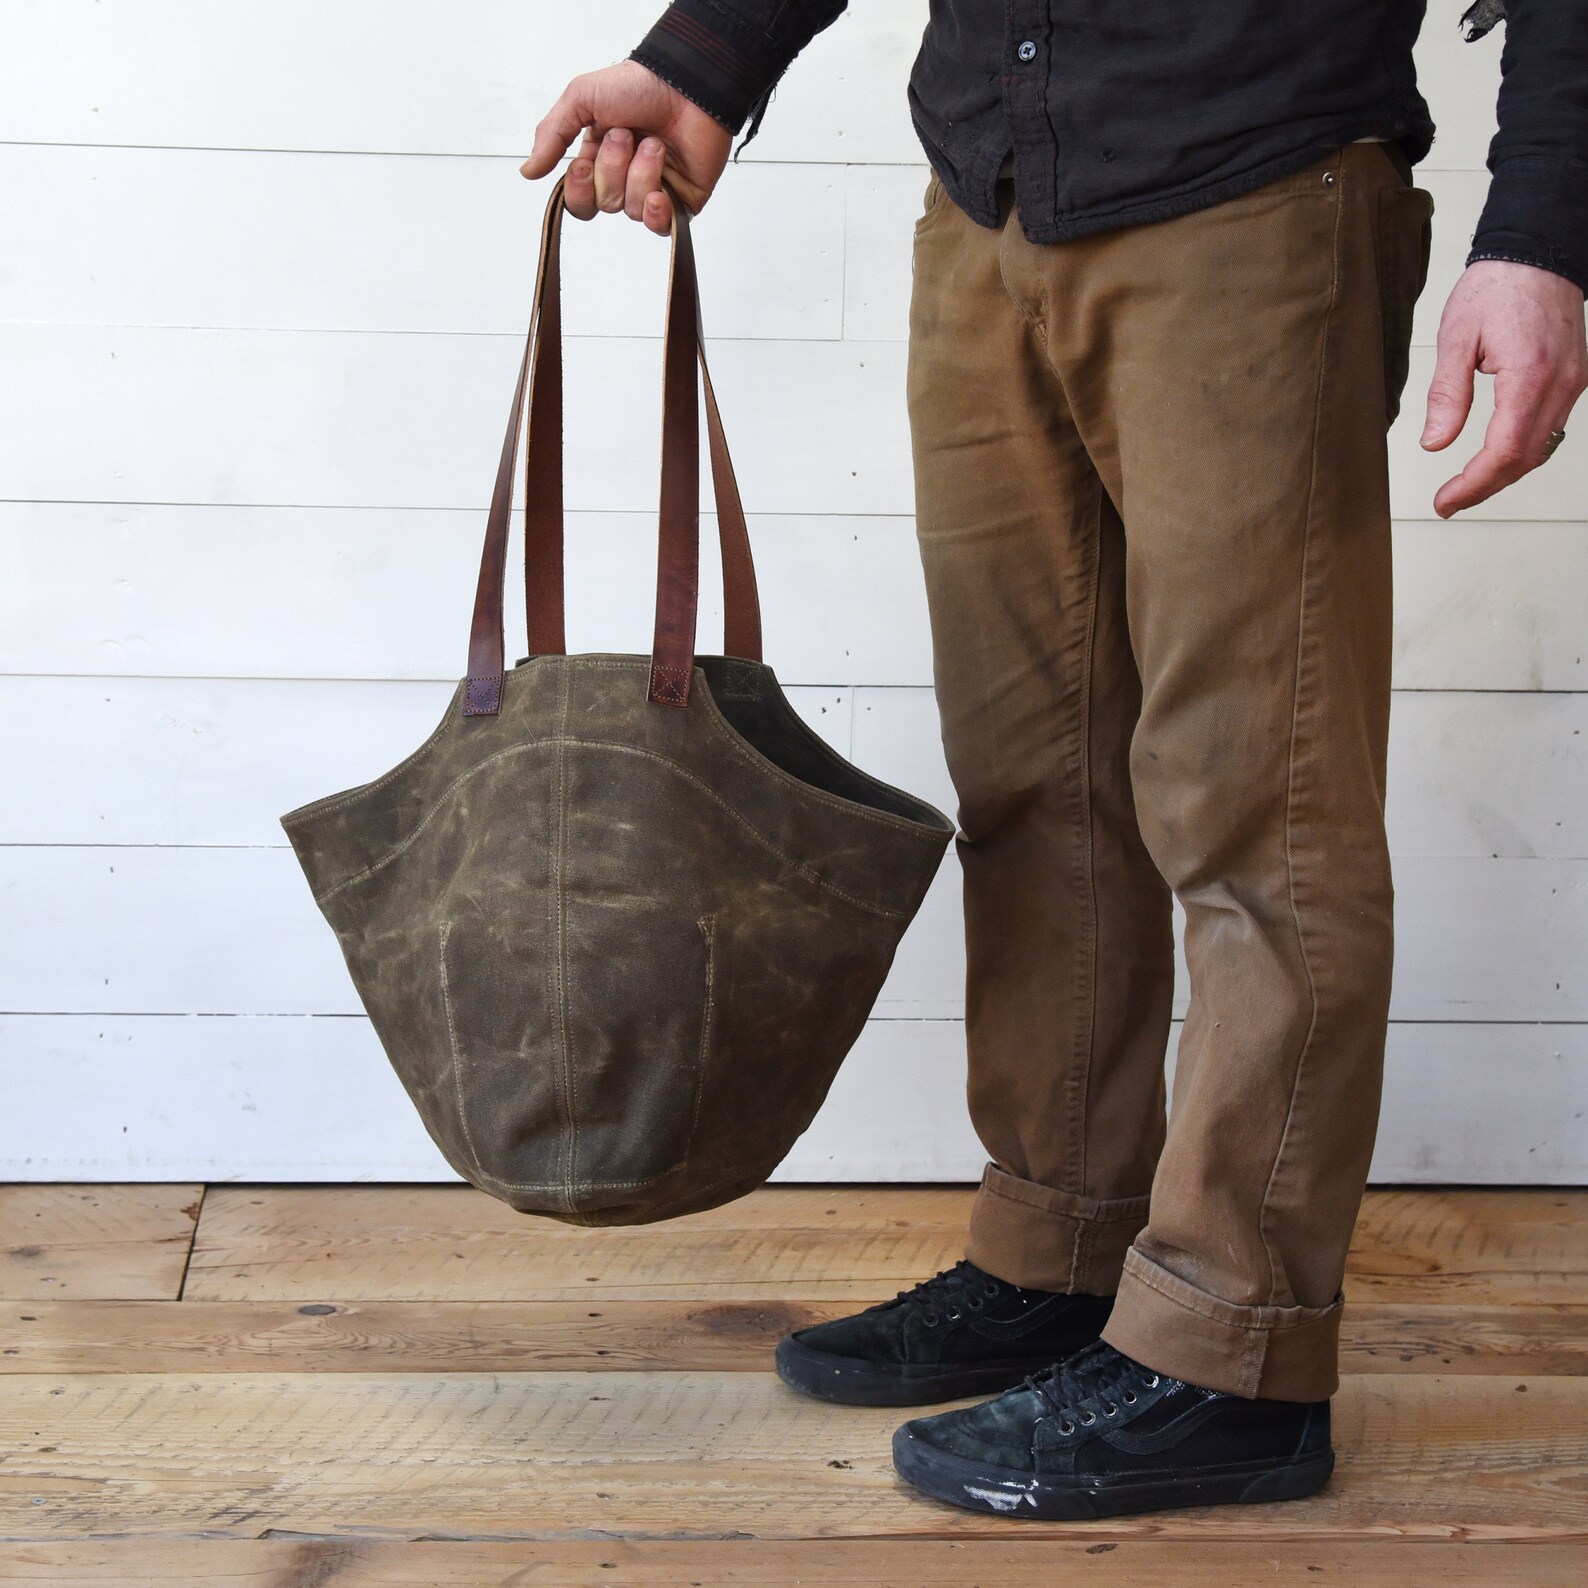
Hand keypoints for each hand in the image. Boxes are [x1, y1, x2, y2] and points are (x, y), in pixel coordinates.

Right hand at [520, 60, 733, 233]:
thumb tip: (527, 172)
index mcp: (596, 157)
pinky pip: (660, 225)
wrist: (687, 84)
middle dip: (612, 169)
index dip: (578, 189)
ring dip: (641, 173)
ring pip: (631, 210)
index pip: (577, 199)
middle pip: (603, 204)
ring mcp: (652, 191)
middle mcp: (622, 178)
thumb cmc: (638, 85)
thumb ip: (552, 135)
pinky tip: (662, 191)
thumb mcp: (581, 98)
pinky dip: (657, 210)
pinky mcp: (680, 202)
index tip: (583, 165)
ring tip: (655, 142)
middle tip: (627, 135)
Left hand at [1420, 259, 1587, 516]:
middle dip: (1486, 487)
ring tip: (1466, 486)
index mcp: (1529, 375)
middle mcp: (1560, 384)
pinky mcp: (1573, 378)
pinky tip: (1497, 457)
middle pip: (1526, 458)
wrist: (1538, 253)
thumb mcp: (1457, 338)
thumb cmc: (1498, 286)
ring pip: (1542, 448)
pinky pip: (1551, 428)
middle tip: (1449, 502)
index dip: (1474, 484)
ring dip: (1505, 473)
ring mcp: (1572, 382)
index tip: (1446, 501)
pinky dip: (1523, 450)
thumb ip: (1447, 395)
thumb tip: (1435, 442)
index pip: (1505, 451)